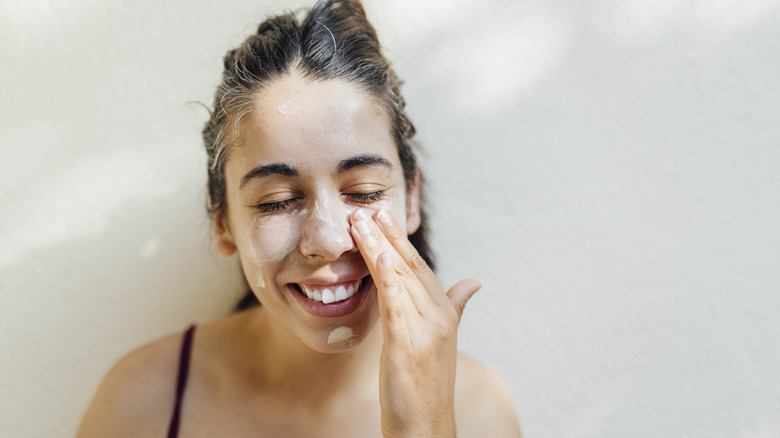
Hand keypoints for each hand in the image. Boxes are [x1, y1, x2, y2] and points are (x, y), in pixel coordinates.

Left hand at [350, 208, 480, 437]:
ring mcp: (426, 329)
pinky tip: (378, 256)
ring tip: (360, 223)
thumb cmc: (426, 385)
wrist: (426, 425)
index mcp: (444, 314)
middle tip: (368, 208)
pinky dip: (388, 278)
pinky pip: (397, 304)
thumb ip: (456, 307)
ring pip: (399, 278)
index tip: (383, 217)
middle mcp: (439, 316)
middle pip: (409, 266)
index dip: (401, 241)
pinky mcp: (408, 343)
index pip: (420, 268)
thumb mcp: (442, 342)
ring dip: (378, 247)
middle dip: (387, 235)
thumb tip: (474, 282)